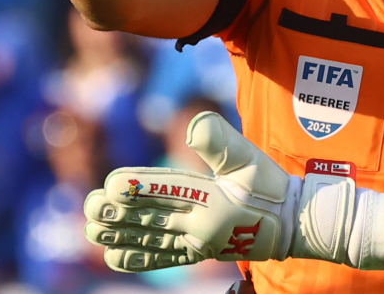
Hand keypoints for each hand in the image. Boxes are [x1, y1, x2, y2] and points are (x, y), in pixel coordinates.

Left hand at [83, 112, 383, 272]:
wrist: (294, 224)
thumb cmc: (271, 186)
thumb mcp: (251, 158)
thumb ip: (223, 142)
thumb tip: (195, 125)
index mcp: (214, 200)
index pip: (170, 191)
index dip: (139, 187)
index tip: (111, 184)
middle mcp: (202, 225)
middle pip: (153, 217)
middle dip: (118, 213)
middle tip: (89, 206)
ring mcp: (199, 242)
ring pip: (152, 239)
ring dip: (119, 235)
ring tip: (91, 230)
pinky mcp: (200, 252)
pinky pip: (164, 258)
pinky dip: (138, 258)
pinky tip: (114, 256)